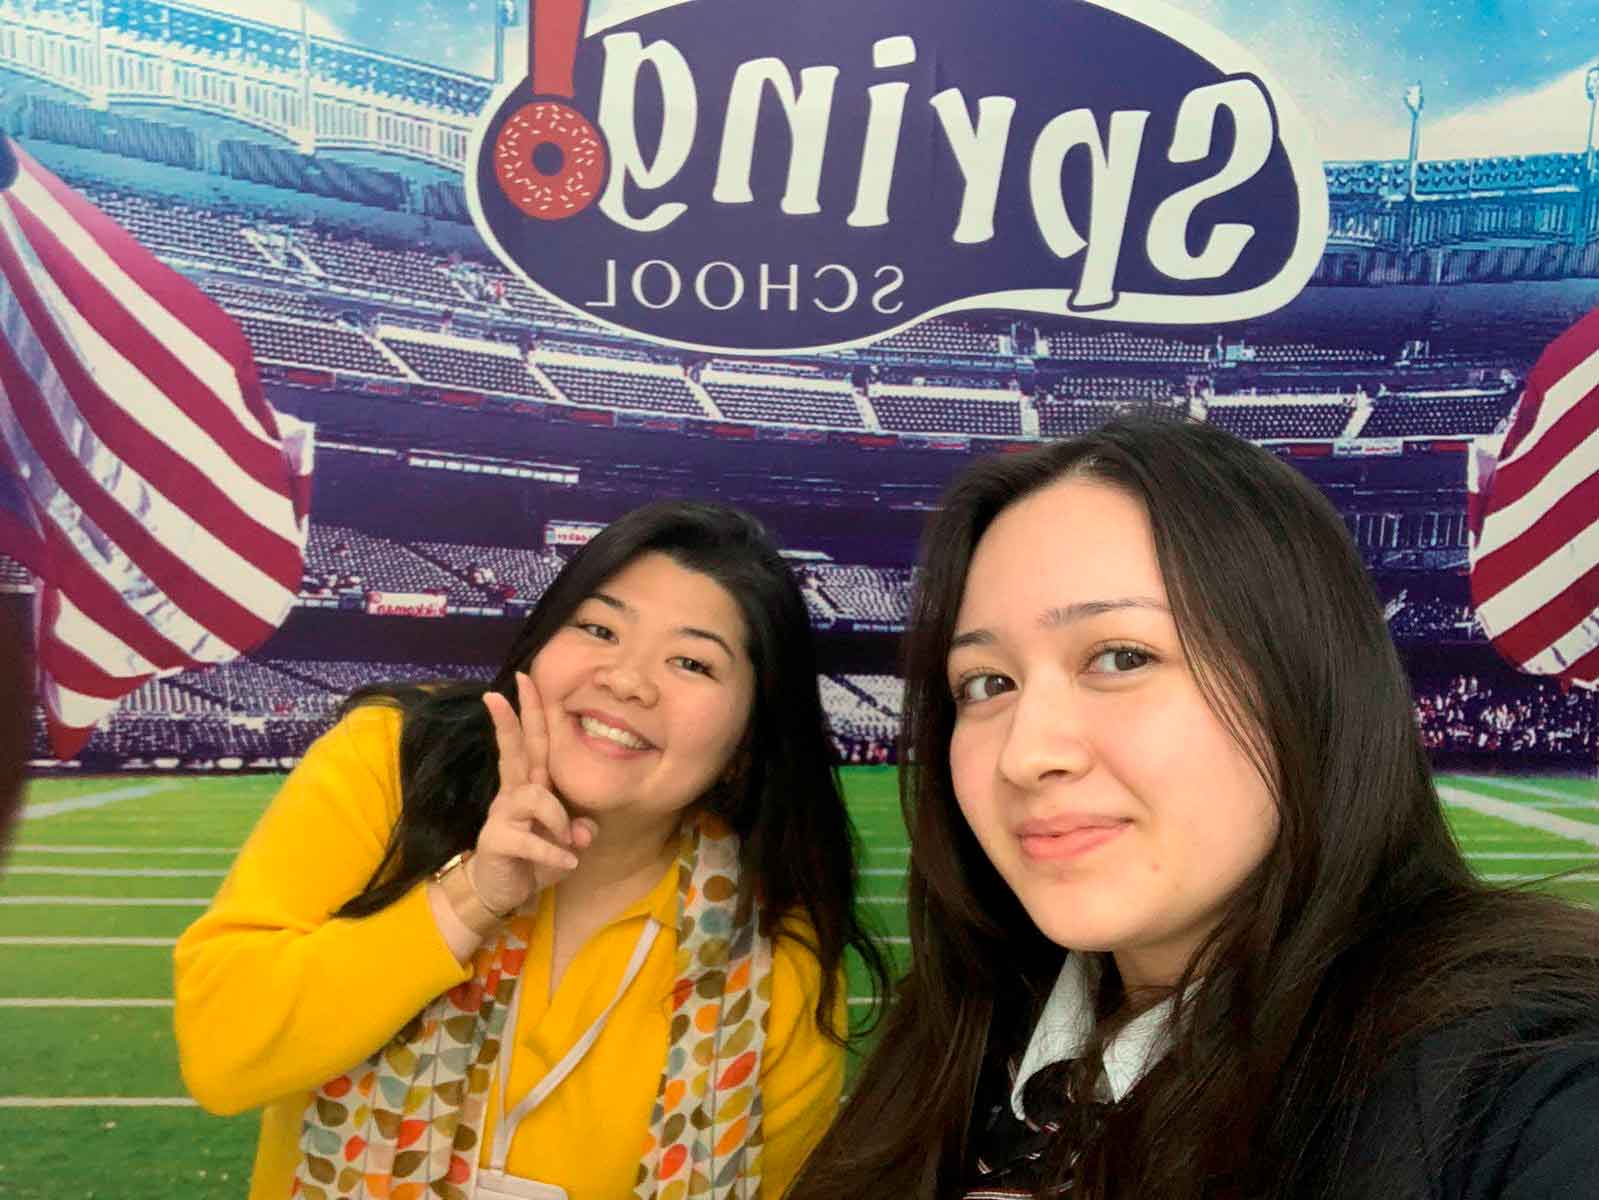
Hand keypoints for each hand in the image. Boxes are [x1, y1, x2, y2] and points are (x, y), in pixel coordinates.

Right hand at [473, 672, 596, 915]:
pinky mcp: (497, 840)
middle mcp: (513, 793)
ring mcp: (502, 815)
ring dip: (558, 819)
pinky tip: (567, 863)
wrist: (502, 892)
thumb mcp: (566, 842)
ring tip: (568, 843)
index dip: (529, 711)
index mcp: (530, 785)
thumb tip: (585, 832)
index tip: (524, 678)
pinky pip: (531, 839)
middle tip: (502, 691)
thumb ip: (580, 830)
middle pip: (516, 750)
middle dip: (513, 719)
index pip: (532, 743)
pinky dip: (554, 852)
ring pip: (535, 797)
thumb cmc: (535, 858)